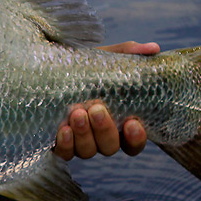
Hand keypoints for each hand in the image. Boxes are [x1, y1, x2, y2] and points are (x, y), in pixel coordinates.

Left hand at [53, 41, 159, 159]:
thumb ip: (128, 53)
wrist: (47, 69)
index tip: (132, 122)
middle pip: (109, 147)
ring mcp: (79, 142)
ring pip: (88, 151)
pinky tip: (63, 129)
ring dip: (84, 135)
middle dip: (104, 130)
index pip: (134, 142)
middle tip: (96, 109)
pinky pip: (65, 153)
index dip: (136, 138)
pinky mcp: (59, 144)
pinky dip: (66, 144)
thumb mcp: (104, 59)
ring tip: (77, 113)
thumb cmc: (82, 68)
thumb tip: (153, 48)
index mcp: (118, 122)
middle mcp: (99, 137)